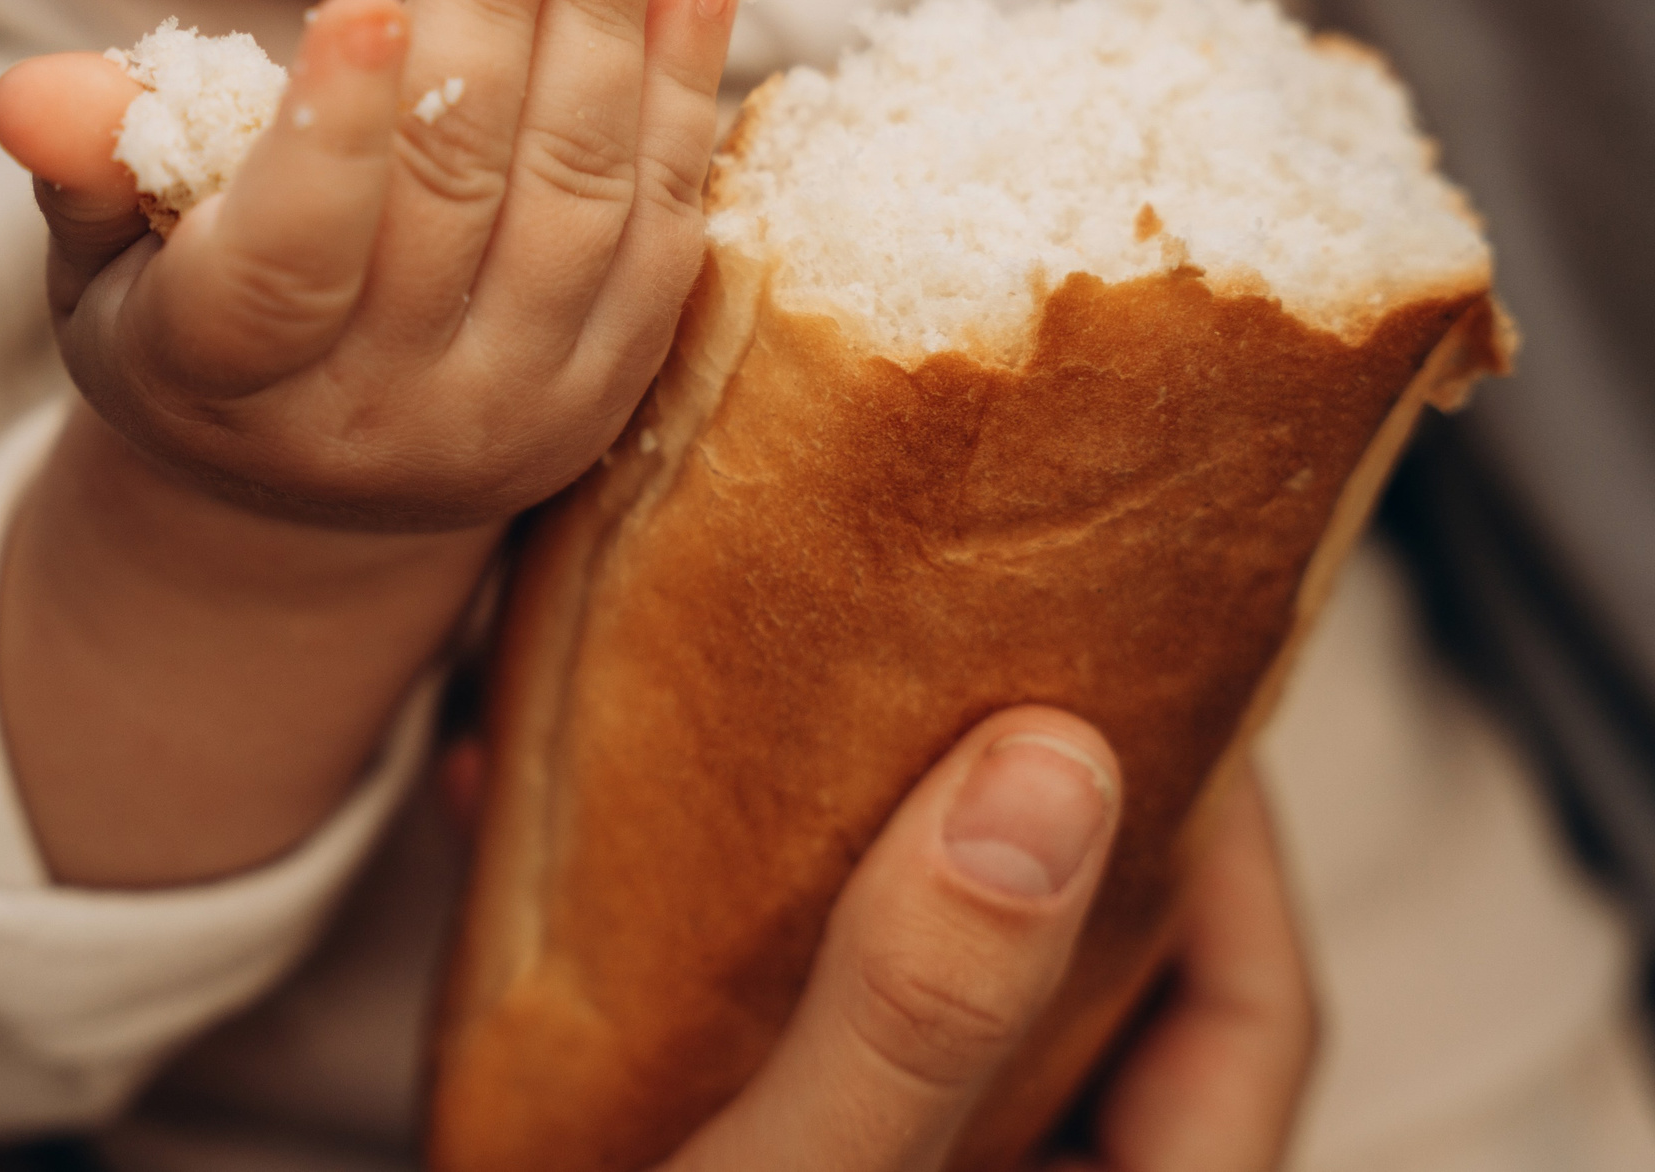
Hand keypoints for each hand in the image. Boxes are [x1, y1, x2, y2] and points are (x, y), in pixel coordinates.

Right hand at [0, 0, 738, 530]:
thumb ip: (89, 171)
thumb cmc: (187, 333)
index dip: (328, 139)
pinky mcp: (607, 394)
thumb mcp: (104, 268)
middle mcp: (380, 419)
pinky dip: (684, 98)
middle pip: (452, 204)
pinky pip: (662, 235)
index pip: (284, 267)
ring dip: (608, 36)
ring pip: (578, 207)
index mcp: (227, 384)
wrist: (314, 496)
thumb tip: (33, 91)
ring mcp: (509, 414)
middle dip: (492, 24)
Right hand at [648, 712, 1311, 1171]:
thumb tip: (1053, 772)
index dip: (1233, 846)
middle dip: (1028, 811)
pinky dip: (658, 925)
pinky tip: (526, 805)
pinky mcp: (747, 1155)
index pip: (1247, 1021)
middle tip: (969, 652)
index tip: (1163, 677)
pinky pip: (742, 1022)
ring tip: (778, 704)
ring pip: (912, 996)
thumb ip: (920, 1013)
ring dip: (840, 851)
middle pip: (1089, 990)